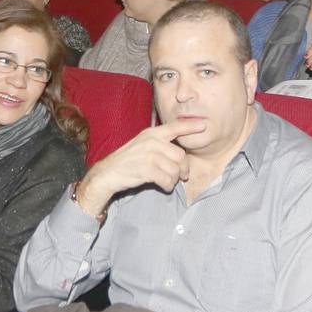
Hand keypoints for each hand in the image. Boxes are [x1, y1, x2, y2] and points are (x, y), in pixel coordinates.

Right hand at [78, 120, 206, 214]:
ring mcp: (149, 155)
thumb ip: (159, 145)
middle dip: (183, 168)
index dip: (190, 126)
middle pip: (181, 155)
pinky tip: (163, 186)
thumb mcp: (142, 146)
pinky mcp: (147, 169)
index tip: (204, 125)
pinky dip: (168, 186)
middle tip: (181, 176)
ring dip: (174, 179)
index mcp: (151, 134)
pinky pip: (168, 180)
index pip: (175, 127)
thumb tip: (181, 154)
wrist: (107, 173)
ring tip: (167, 181)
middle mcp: (151, 142)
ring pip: (176, 170)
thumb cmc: (127, 161)